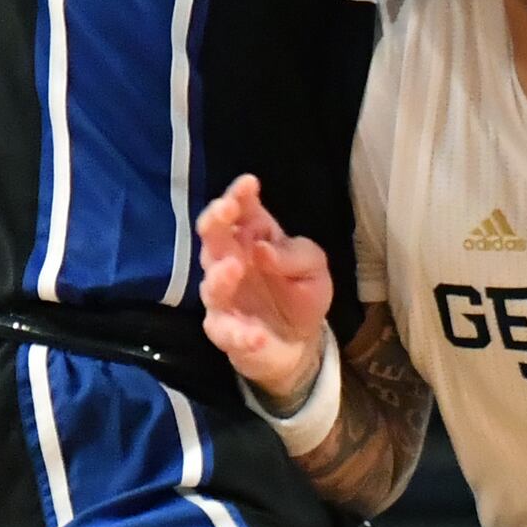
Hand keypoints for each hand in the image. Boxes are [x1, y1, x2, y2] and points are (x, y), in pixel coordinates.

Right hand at [195, 174, 333, 404]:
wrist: (299, 343)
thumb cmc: (302, 293)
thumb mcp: (314, 267)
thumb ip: (296, 254)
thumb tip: (264, 248)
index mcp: (252, 237)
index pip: (240, 210)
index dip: (239, 195)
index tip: (248, 184)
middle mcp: (230, 261)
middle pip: (213, 238)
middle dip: (216, 221)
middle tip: (226, 210)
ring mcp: (223, 298)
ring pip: (212, 286)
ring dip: (220, 277)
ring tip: (234, 267)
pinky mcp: (225, 333)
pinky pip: (227, 332)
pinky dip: (240, 334)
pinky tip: (256, 336)